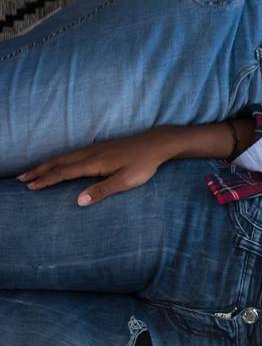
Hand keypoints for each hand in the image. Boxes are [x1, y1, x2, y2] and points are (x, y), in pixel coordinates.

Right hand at [18, 130, 176, 205]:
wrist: (156, 143)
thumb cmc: (143, 164)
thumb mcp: (125, 181)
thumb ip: (102, 191)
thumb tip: (79, 202)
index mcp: (93, 163)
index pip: (63, 173)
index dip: (46, 180)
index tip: (30, 187)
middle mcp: (90, 153)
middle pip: (58, 162)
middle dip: (39, 170)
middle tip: (21, 178)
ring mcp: (95, 148)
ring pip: (65, 156)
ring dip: (47, 164)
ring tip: (34, 171)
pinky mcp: (100, 147)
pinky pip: (73, 153)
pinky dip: (59, 159)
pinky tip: (59, 162)